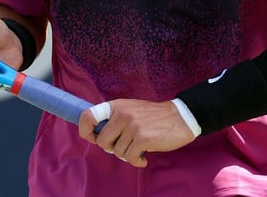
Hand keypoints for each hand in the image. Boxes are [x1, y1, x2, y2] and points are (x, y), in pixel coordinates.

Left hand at [78, 99, 196, 167]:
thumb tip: (97, 135)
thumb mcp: (131, 109)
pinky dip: (137, 161)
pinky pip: (130, 158)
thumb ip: (114, 119)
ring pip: (117, 152)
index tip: (93, 138)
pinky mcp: (143, 138)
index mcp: (116, 106)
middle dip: (112, 148)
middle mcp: (122, 114)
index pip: (87, 116)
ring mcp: (132, 126)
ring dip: (127, 155)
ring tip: (139, 149)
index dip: (86, 130)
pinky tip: (144, 157)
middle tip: (125, 146)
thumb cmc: (153, 117)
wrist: (180, 117)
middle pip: (102, 141)